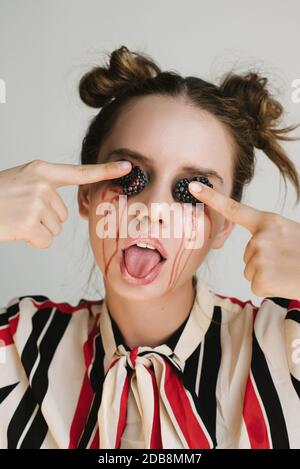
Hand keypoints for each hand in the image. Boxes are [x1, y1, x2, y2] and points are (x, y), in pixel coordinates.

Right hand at [0, 159, 130, 247]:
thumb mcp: (20, 181)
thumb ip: (44, 188)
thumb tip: (62, 210)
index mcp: (41, 170)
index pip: (79, 172)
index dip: (105, 171)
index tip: (127, 167)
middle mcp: (42, 184)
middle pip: (64, 214)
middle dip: (45, 219)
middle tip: (20, 212)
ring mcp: (37, 202)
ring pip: (55, 228)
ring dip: (37, 230)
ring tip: (16, 219)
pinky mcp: (30, 222)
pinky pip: (45, 241)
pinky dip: (32, 241)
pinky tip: (16, 230)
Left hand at [189, 180, 299, 299]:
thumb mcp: (290, 234)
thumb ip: (268, 234)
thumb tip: (254, 249)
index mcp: (269, 222)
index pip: (234, 209)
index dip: (212, 198)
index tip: (193, 187)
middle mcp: (260, 237)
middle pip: (247, 255)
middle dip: (264, 261)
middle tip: (287, 261)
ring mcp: (259, 257)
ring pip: (250, 271)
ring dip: (267, 274)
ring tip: (288, 270)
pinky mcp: (260, 278)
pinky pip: (256, 286)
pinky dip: (269, 288)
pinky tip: (285, 282)